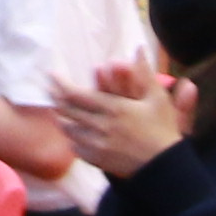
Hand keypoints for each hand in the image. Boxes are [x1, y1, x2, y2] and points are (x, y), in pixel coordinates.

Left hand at [48, 53, 194, 178]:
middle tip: (49, 89)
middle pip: (68, 111)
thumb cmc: (163, 129)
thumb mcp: (157, 98)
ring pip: (69, 130)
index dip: (61, 84)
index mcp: (114, 108)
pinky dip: (72, 139)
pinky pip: (76, 148)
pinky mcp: (98, 161)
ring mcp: (97, 146)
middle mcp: (101, 126)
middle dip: (56, 99)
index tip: (52, 75)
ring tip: (57, 111)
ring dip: (62, 118)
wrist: (165, 166)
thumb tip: (139, 48)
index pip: (77, 95)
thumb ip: (145, 72)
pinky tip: (73, 134)